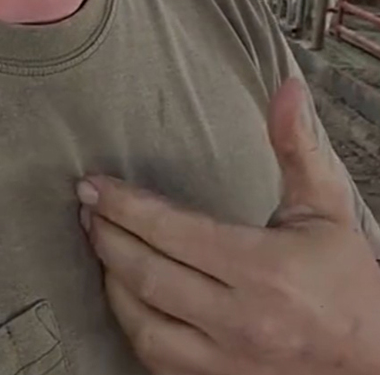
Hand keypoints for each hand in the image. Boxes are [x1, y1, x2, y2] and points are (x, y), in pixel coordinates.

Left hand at [79, 76, 379, 373]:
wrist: (375, 359)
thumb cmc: (346, 281)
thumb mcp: (325, 211)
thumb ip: (297, 149)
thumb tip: (286, 89)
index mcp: (265, 270)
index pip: (173, 232)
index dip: (124, 206)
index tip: (92, 186)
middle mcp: (242, 318)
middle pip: (145, 273)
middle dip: (106, 236)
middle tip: (86, 208)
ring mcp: (226, 358)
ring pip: (140, 318)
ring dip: (110, 279)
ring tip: (100, 245)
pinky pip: (152, 354)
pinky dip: (129, 321)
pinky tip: (124, 292)